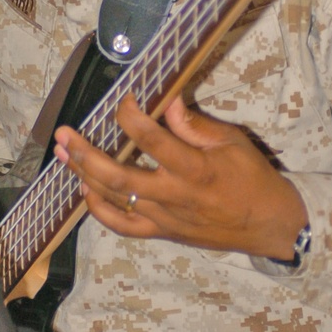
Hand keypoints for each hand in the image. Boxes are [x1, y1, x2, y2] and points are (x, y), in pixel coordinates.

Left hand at [54, 93, 307, 258]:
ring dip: (83, 175)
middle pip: (118, 176)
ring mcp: (164, 217)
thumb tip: (167, 101)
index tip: (124, 98)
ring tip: (62, 154)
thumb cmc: (253, 179)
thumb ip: (196, 125)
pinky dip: (100, 209)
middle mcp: (174, 195)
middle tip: (65, 133)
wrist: (269, 225)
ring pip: (114, 199)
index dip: (130, 115)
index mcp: (194, 169)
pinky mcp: (162, 232)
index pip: (151, 139)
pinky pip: (123, 226)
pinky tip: (84, 190)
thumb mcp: (233, 143)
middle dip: (85, 153)